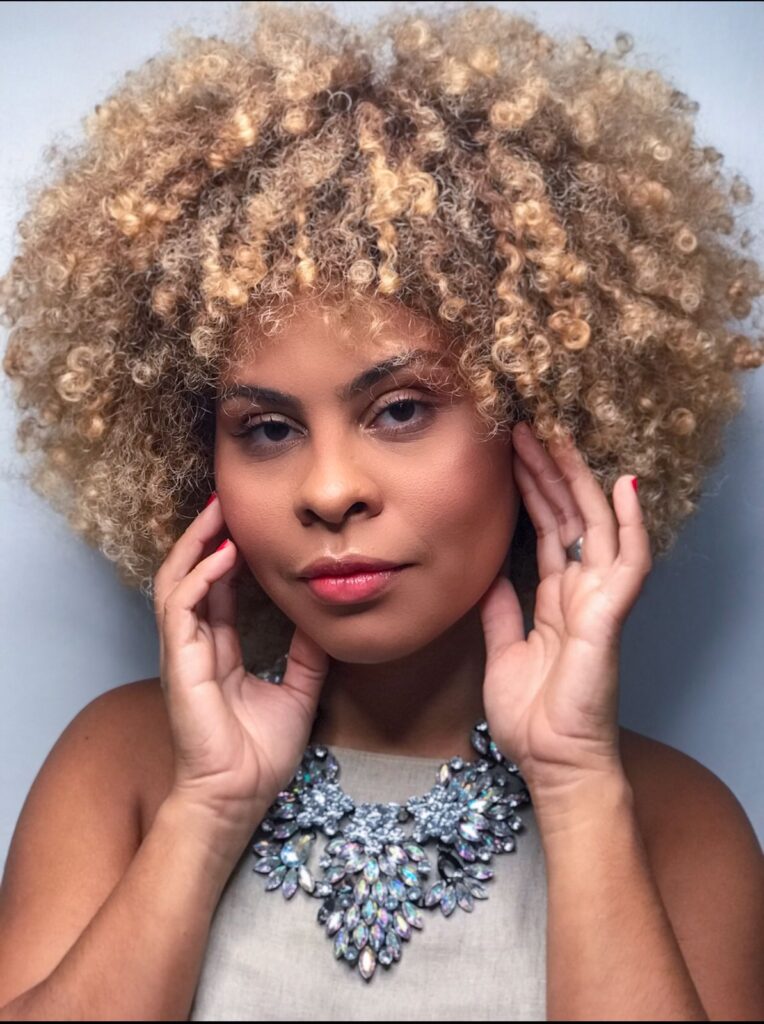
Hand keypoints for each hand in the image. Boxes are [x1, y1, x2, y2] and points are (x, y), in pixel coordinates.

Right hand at [153, 493, 329, 840]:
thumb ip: (306, 657)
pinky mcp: (178, 662)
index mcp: (218, 650)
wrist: (237, 796)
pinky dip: (200, 577)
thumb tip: (323, 622)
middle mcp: (195, 645)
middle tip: (227, 502)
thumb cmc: (258, 756)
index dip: (228, 554)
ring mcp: (182, 652)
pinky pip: (181, 607)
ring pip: (177, 581)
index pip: (217, 589)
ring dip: (196, 544)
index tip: (248, 524)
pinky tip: (224, 556)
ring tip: (218, 513)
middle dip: (206, 536)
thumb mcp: (297, 693)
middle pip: (192, 575)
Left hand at [478, 422, 651, 801]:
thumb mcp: (503, 651)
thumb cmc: (534, 718)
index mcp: (555, 599)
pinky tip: (622, 486)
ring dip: (574, 480)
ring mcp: (599, 600)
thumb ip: (501, 610)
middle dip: (545, 471)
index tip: (509, 454)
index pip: (545, 531)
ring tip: (554, 437)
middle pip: (567, 517)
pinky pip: (628, 562)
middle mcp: (580, 592)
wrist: (554, 764)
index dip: (530, 492)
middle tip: (522, 428)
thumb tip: (490, 574)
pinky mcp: (610, 615)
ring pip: (594, 525)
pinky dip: (630, 523)